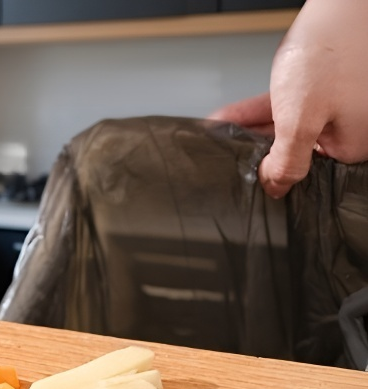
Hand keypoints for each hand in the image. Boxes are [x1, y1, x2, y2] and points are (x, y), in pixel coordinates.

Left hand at [209, 0, 367, 197]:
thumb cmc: (333, 49)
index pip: (305, 173)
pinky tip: (226, 120)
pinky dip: (257, 112)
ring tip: (218, 138)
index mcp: (352, 146)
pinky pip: (285, 108)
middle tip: (224, 158)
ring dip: (249, 131)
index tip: (244, 175)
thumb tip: (276, 188)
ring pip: (284, 129)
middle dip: (256, 152)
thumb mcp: (302, 119)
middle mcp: (347, 130)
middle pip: (293, 151)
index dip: (274, 174)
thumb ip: (287, 159)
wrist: (343, 1)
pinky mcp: (321, 90)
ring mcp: (335, 109)